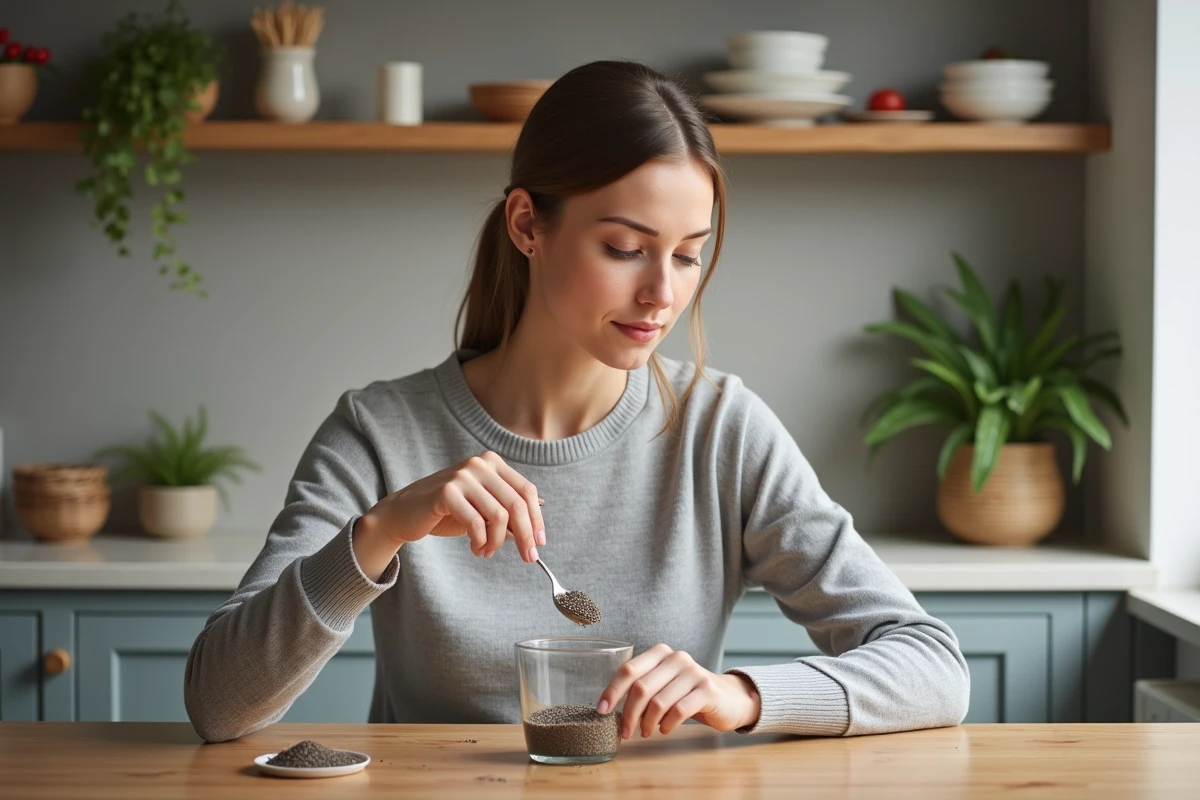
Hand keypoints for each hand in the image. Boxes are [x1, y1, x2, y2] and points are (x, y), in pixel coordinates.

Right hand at [359, 450, 545, 562]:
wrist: (404, 513)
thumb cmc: (446, 512)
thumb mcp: (482, 510)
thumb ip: (507, 515)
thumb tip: (536, 532)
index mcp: (492, 463)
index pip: (526, 491)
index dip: (536, 519)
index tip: (539, 543)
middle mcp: (479, 464)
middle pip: (516, 504)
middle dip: (526, 536)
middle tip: (528, 558)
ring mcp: (462, 476)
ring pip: (499, 516)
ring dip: (497, 542)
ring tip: (488, 552)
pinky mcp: (446, 492)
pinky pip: (477, 523)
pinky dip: (481, 542)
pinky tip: (476, 548)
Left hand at [596, 644, 760, 738]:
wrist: (728, 698)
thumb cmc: (687, 693)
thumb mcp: (664, 684)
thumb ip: (643, 688)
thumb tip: (612, 709)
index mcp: (661, 653)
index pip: (629, 670)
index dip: (612, 691)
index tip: (602, 710)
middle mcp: (676, 658)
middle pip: (641, 688)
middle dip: (629, 714)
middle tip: (625, 732)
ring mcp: (693, 673)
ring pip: (658, 702)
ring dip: (647, 723)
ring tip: (646, 732)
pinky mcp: (707, 690)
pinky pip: (678, 711)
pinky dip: (667, 725)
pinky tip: (664, 730)